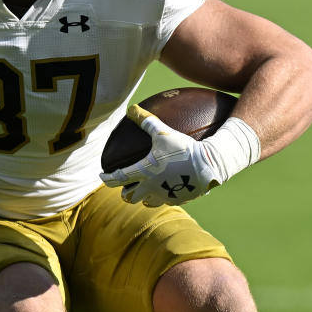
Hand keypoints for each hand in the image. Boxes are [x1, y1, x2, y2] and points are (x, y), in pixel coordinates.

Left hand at [100, 104, 220, 205]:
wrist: (209, 165)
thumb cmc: (183, 148)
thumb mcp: (163, 132)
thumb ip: (146, 120)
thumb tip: (131, 108)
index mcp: (144, 172)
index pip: (118, 179)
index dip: (107, 178)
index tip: (102, 177)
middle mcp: (151, 187)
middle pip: (130, 197)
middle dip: (125, 193)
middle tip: (126, 186)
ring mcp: (165, 196)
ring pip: (147, 202)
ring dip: (143, 197)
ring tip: (145, 189)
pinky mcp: (179, 200)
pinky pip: (166, 201)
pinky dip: (163, 196)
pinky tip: (167, 187)